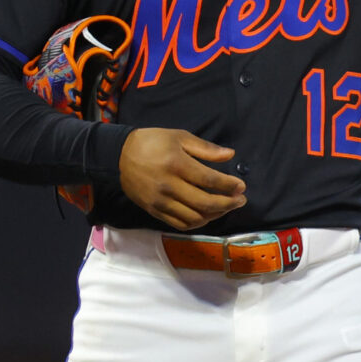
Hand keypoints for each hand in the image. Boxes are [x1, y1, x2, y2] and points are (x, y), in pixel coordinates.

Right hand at [118, 128, 247, 229]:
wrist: (119, 155)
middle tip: (240, 200)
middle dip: (227, 204)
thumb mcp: (179, 137)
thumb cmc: (152, 142)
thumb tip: (231, 155)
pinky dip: (198, 223)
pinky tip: (208, 215)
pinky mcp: (154, 211)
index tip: (241, 186)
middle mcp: (169, 186)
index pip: (209, 180)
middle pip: (204, 203)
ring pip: (194, 217)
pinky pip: (180, 224)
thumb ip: (206, 148)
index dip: (228, 185)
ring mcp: (160, 202)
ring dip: (215, 215)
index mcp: (176, 165)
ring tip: (226, 207)